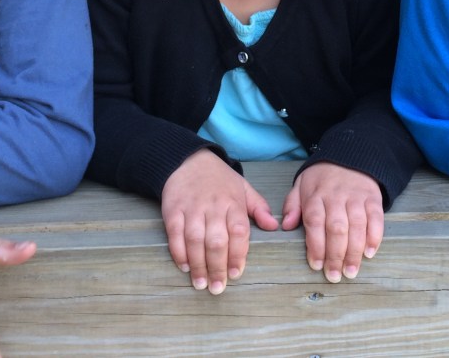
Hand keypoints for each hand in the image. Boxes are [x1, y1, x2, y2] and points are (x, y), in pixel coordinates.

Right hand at [160, 149, 277, 293]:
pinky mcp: (173, 210)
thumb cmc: (219, 179)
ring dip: (198, 264)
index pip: (239, 231)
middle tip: (218, 288)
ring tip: (201, 283)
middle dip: (217, 267)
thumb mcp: (243, 188)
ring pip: (195, 240)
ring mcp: (192, 208)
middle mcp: (213, 206)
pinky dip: (179, 252)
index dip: (238, 254)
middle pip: (216, 240)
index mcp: (233, 203)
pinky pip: (175, 234)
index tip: (236, 273)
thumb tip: (274, 226)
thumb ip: (259, 208)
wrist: (188, 160)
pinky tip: (184, 266)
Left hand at [281, 162, 383, 282]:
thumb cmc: (322, 178)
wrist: (349, 155)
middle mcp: (336, 196)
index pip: (314, 222)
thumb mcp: (301, 185)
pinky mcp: (373, 198)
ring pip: (356, 226)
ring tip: (350, 271)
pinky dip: (374, 237)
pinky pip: (376, 219)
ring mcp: (356, 197)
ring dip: (354, 252)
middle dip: (335, 255)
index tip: (316, 265)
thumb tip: (284, 226)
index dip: (315, 245)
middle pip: (336, 228)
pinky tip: (369, 253)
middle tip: (334, 276)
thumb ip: (292, 205)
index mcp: (316, 195)